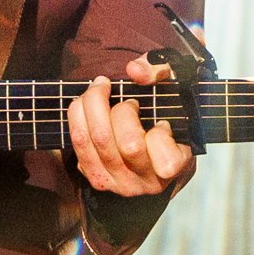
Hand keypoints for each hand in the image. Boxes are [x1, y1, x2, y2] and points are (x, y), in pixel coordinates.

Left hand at [67, 56, 191, 197]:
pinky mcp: (97, 179)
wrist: (153, 151)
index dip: (161, 133)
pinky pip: (78, 145)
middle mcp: (146, 182)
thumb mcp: (176, 90)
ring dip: (93, 105)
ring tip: (101, 89)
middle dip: (122, 109)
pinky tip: (86, 104)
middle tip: (128, 99)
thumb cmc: (167, 116)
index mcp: (173, 166)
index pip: (166, 157)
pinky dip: (78, 117)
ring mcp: (119, 183)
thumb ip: (161, 72)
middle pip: (128, 144)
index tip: (162, 123)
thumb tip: (134, 70)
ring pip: (98, 142)